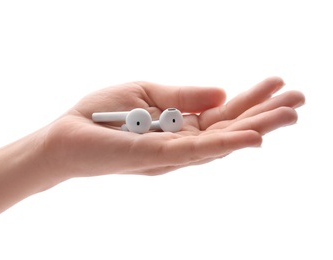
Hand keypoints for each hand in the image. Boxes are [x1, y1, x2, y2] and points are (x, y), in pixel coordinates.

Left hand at [41, 77, 304, 179]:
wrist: (67, 134)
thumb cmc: (103, 114)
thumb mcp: (148, 94)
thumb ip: (183, 96)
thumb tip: (221, 92)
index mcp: (180, 126)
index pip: (222, 114)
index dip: (250, 100)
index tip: (277, 83)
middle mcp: (181, 144)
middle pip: (229, 129)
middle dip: (264, 115)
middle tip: (299, 100)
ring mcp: (171, 154)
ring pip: (219, 143)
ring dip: (255, 129)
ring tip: (288, 115)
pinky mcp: (154, 158)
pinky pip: (193, 152)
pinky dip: (222, 145)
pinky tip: (251, 138)